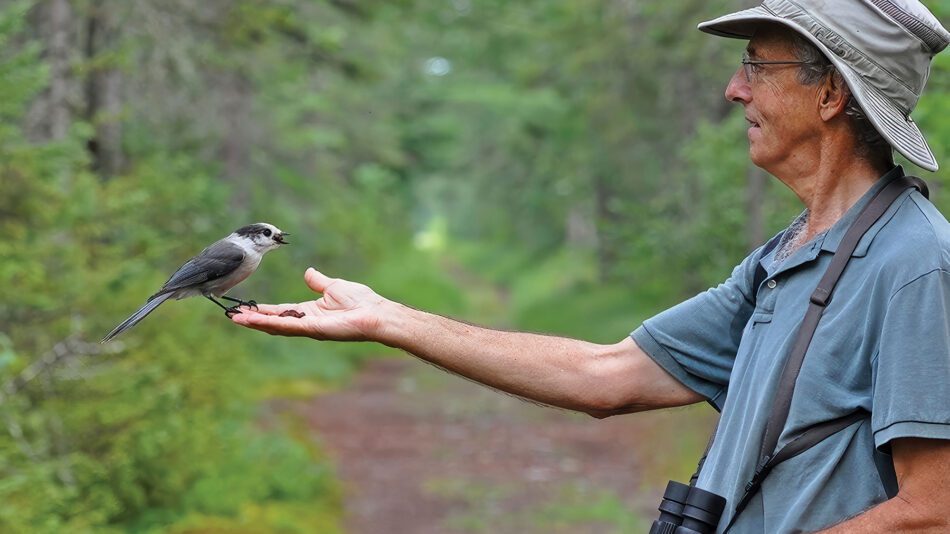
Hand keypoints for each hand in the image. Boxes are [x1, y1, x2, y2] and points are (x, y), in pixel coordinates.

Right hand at [229, 268, 390, 340]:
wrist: (375, 312)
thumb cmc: (361, 301)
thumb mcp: (334, 286)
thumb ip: (318, 282)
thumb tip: (308, 273)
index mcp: (309, 311)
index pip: (280, 311)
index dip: (262, 311)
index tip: (244, 308)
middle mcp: (305, 322)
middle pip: (273, 321)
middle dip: (253, 319)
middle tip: (232, 315)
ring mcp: (308, 327)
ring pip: (276, 326)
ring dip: (255, 322)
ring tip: (235, 318)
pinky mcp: (313, 329)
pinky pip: (287, 326)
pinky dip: (269, 323)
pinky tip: (254, 320)